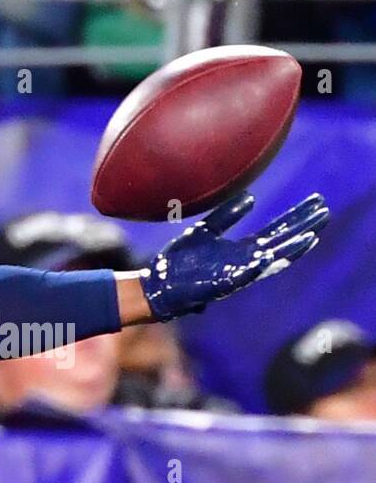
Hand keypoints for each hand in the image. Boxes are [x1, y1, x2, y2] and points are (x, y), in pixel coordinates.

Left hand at [142, 192, 328, 321]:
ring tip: (311, 236)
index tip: (315, 202)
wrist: (158, 287)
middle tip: (324, 211)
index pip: (276, 231)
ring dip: (290, 250)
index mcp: (241, 249)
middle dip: (302, 227)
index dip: (296, 217)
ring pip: (269, 260)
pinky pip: (242, 275)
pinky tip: (269, 257)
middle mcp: (244, 261)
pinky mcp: (220, 284)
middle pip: (281, 242)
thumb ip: (227, 215)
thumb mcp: (205, 231)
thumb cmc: (181, 261)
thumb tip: (252, 196)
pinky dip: (256, 267)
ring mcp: (235, 273)